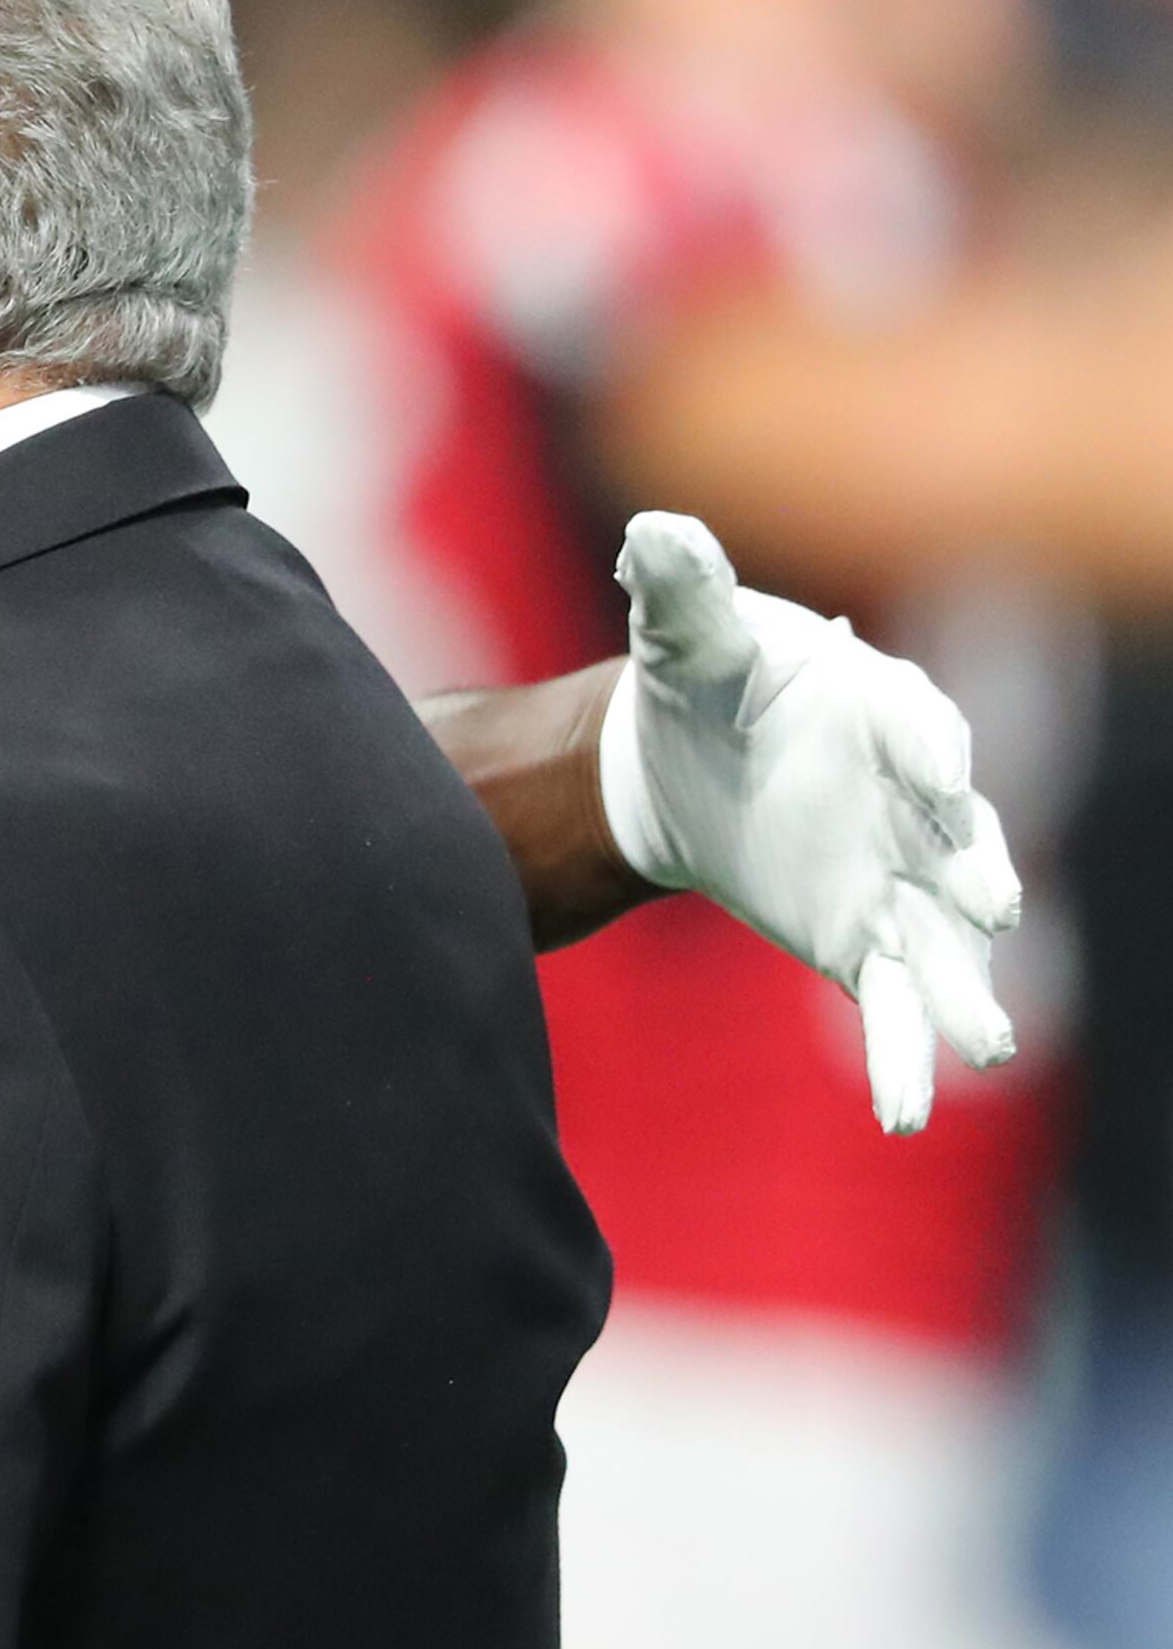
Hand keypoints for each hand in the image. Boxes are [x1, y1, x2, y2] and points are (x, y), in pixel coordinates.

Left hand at [599, 512, 1022, 1133]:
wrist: (685, 754)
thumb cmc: (706, 679)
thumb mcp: (687, 632)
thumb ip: (682, 590)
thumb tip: (655, 534)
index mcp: (884, 708)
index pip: (921, 727)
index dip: (929, 750)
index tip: (938, 775)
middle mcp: (914, 801)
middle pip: (959, 842)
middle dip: (976, 872)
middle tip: (993, 905)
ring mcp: (897, 877)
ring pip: (946, 940)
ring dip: (969, 989)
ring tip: (986, 1045)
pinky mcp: (862, 935)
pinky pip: (895, 1000)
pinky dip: (905, 1055)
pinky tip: (903, 1115)